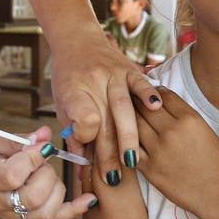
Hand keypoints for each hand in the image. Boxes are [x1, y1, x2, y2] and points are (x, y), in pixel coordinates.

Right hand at [0, 125, 95, 218]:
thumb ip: (19, 139)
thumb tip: (46, 134)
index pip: (13, 175)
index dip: (32, 159)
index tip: (42, 145)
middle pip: (33, 197)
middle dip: (45, 174)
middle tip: (40, 160)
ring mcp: (11, 215)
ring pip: (45, 210)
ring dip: (54, 187)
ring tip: (43, 173)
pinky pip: (52, 218)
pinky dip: (74, 209)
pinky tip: (89, 199)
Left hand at [51, 35, 160, 186]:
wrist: (76, 40)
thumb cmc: (68, 78)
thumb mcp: (62, 103)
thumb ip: (73, 132)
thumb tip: (83, 165)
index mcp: (72, 91)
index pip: (82, 118)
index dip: (85, 136)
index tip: (86, 152)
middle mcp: (92, 81)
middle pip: (103, 121)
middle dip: (108, 153)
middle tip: (113, 179)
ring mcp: (112, 73)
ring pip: (123, 107)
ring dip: (128, 136)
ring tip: (131, 161)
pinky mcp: (128, 67)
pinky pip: (140, 82)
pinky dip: (148, 94)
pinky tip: (157, 108)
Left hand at [134, 87, 218, 218]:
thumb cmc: (217, 163)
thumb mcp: (205, 130)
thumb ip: (183, 115)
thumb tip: (160, 100)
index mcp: (190, 119)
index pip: (162, 96)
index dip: (153, 92)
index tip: (148, 94)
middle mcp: (172, 131)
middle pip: (144, 107)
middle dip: (136, 101)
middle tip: (130, 100)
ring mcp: (159, 150)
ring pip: (134, 125)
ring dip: (128, 120)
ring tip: (125, 118)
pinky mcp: (150, 169)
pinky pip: (131, 149)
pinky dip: (127, 143)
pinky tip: (128, 140)